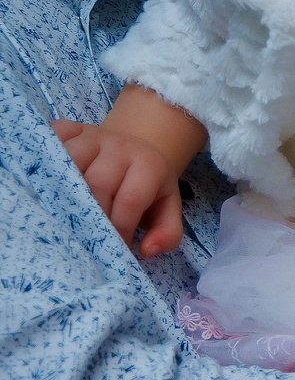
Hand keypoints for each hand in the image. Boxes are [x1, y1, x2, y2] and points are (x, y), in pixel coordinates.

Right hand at [51, 120, 183, 255]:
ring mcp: (93, 135)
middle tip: (85, 234)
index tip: (112, 247)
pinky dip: (44, 156)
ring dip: (62, 188)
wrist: (135, 150)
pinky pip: (52, 138)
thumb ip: (167, 234)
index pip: (130, 200)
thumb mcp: (166, 209)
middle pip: (97, 183)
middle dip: (90, 215)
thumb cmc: (148, 187)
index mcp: (149, 165)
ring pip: (70, 160)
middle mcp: (120, 146)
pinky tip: (42, 178)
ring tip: (61, 211)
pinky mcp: (70, 129)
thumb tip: (147, 251)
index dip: (119, 228)